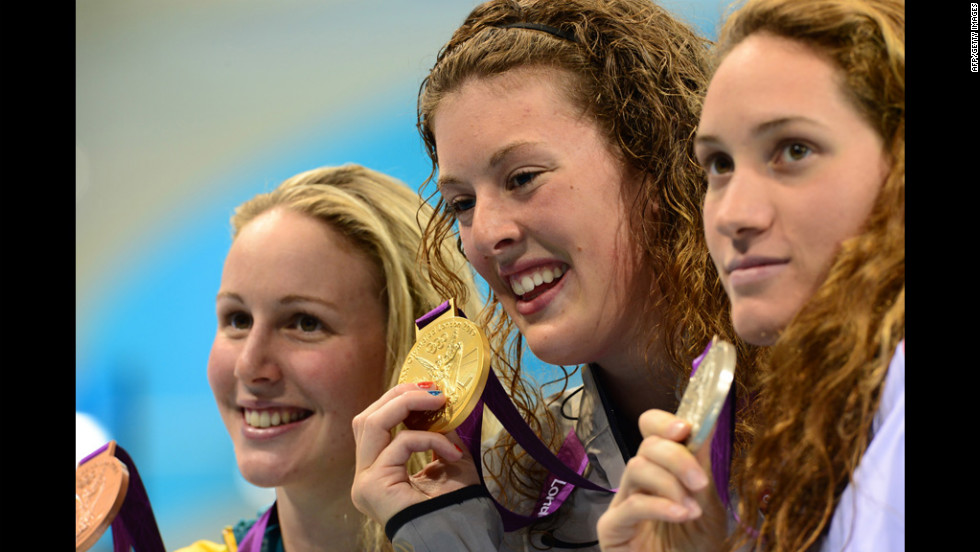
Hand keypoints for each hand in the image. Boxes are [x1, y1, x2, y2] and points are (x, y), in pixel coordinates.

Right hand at [351, 383, 479, 524]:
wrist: (458, 535)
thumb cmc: (454, 505)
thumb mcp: (447, 458)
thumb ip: (438, 432)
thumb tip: (439, 405)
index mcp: (379, 470)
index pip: (375, 424)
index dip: (398, 401)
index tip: (429, 389)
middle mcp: (365, 475)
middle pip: (367, 419)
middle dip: (399, 396)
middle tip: (432, 389)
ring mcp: (365, 481)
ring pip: (372, 423)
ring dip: (406, 404)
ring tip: (438, 400)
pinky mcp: (372, 485)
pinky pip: (400, 443)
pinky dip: (428, 438)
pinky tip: (451, 451)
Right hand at [597, 409, 727, 551]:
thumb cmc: (694, 551)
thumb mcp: (707, 506)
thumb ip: (703, 469)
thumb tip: (708, 423)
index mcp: (661, 470)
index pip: (650, 429)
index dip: (664, 422)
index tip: (687, 428)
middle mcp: (637, 482)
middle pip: (645, 445)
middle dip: (676, 457)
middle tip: (700, 482)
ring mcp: (622, 504)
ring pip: (637, 468)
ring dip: (671, 484)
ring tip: (693, 510)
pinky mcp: (611, 529)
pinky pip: (632, 505)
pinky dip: (661, 506)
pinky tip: (682, 515)